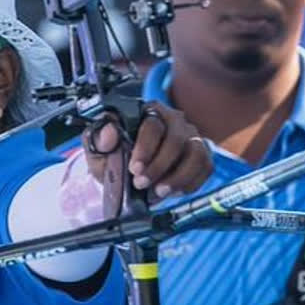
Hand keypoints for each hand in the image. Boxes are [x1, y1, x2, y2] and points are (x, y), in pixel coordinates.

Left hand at [83, 102, 212, 200]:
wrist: (128, 172)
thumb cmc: (116, 156)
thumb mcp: (99, 150)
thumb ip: (99, 140)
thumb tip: (110, 131)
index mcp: (148, 112)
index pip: (153, 126)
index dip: (145, 148)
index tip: (134, 169)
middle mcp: (174, 120)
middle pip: (176, 140)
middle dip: (159, 166)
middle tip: (142, 184)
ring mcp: (191, 136)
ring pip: (196, 153)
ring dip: (179, 177)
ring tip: (160, 192)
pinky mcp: (201, 154)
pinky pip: (205, 167)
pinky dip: (191, 182)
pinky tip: (174, 191)